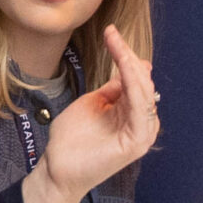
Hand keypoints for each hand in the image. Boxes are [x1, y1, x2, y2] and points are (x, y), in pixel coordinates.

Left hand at [23, 25, 158, 202]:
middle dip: (129, 56)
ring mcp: (142, 134)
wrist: (57, 169)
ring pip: (144, 92)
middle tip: (113, 35)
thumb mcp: (93, 104)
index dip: (125, 56)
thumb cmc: (72, 140)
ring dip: (132, 66)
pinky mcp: (137, 142)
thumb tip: (129, 68)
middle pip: (143, 83)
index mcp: (132, 114)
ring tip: (117, 47)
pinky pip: (141, 108)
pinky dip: (134, 85)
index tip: (111, 33)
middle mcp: (141, 123)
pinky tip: (124, 67)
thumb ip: (113, 90)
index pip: (136, 80)